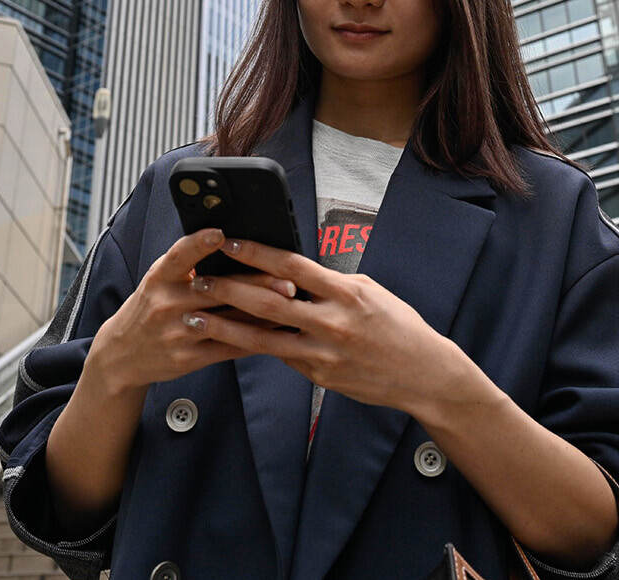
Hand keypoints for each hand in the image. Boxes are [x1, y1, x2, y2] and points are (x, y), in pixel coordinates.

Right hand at [81, 229, 294, 396]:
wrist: (122, 355)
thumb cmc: (149, 308)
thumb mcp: (158, 280)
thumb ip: (188, 264)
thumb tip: (231, 243)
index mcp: (160, 278)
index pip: (179, 256)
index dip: (199, 244)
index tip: (219, 234)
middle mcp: (167, 304)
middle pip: (218, 290)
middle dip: (257, 285)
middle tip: (289, 282)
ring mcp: (177, 333)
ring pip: (229, 321)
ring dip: (265, 315)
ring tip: (293, 306)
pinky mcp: (188, 358)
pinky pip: (229, 348)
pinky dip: (256, 340)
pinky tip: (276, 333)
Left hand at [181, 238, 467, 414]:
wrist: (422, 373)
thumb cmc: (398, 326)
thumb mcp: (369, 292)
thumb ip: (331, 285)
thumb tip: (293, 272)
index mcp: (347, 292)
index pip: (293, 265)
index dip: (257, 252)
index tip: (230, 242)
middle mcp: (333, 322)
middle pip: (270, 302)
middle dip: (229, 290)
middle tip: (200, 279)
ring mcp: (324, 353)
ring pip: (264, 338)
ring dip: (226, 326)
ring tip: (196, 316)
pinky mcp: (320, 375)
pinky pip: (281, 356)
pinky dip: (254, 346)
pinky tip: (229, 340)